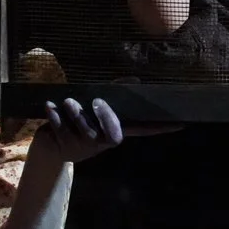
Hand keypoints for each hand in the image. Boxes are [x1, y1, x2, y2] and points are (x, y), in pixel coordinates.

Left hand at [28, 96, 175, 169]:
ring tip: (68, 101)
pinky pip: (60, 129)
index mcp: (112, 133)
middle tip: (96, 101)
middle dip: (105, 117)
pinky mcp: (63, 147)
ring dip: (76, 114)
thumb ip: (113, 94)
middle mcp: (101, 143)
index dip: (159, 128)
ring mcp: (83, 148)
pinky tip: (50, 106)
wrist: (48, 149)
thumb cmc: (75, 122)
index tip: (180, 124)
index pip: (141, 130)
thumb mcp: (94, 109)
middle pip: (112, 135)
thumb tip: (136, 80)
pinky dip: (54, 116)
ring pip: (84, 131)